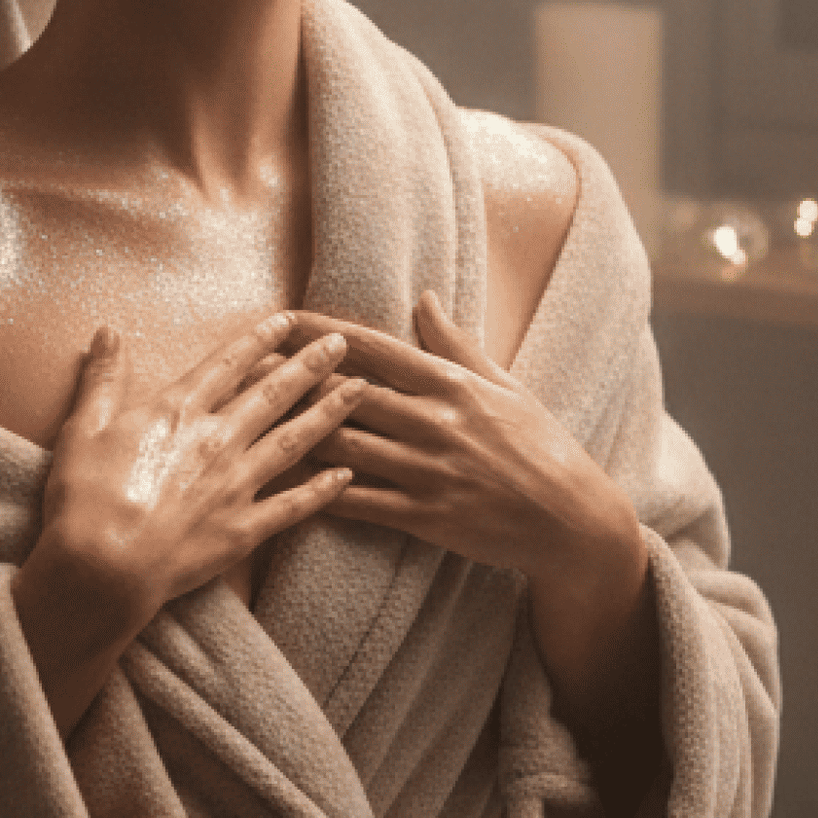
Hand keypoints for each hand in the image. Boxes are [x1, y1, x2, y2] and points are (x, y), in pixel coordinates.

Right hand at [35, 312, 365, 623]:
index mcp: (179, 411)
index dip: (262, 338)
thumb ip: (102, 377)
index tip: (291, 320)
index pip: (230, 363)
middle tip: (343, 342)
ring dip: (330, 412)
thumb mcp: (84, 428)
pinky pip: (293, 505)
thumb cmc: (85, 500)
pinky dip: (323, 490)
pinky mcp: (243, 529)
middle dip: (311, 364)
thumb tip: (108, 331)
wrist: (101, 571)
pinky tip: (347, 475)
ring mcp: (236, 484)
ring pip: (295, 439)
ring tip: (361, 390)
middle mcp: (217, 439)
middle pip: (274, 393)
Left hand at [282, 292, 638, 591]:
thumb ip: (455, 344)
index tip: (285, 321)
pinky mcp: (428, 517)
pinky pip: (362, 502)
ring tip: (254, 424)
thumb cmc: (539, 445)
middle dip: (294, 380)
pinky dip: (321, 492)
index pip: (375, 350)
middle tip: (246, 367)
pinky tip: (286, 486)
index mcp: (453, 385)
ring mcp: (431, 471)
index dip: (324, 334)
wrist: (571, 518)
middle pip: (349, 394)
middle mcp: (437, 422)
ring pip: (347, 447)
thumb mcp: (504, 385)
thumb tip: (424, 298)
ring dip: (297, 434)